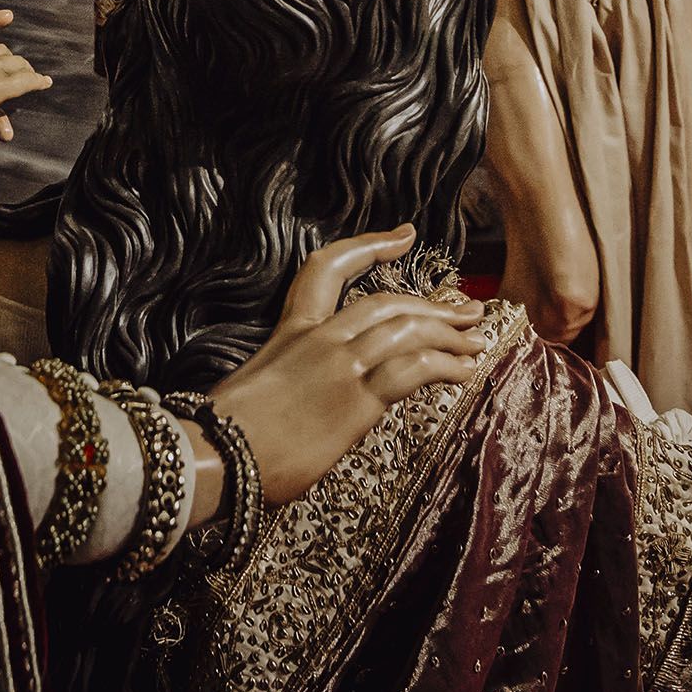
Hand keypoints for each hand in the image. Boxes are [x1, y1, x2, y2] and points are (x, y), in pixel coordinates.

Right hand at [205, 227, 489, 505]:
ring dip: (450, 334)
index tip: (405, 234)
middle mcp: (319, 339)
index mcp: (292, 329)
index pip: (329, 267)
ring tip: (476, 342)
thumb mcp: (255, 388)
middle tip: (467, 309)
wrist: (214, 456)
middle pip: (388, 302)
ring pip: (408, 330)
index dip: (370, 245)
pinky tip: (465, 372)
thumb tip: (306, 401)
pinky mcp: (356, 401)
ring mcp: (339, 366)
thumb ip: (288, 381)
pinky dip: (446, 365)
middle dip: (434, 304)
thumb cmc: (225, 435)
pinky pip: (413, 370)